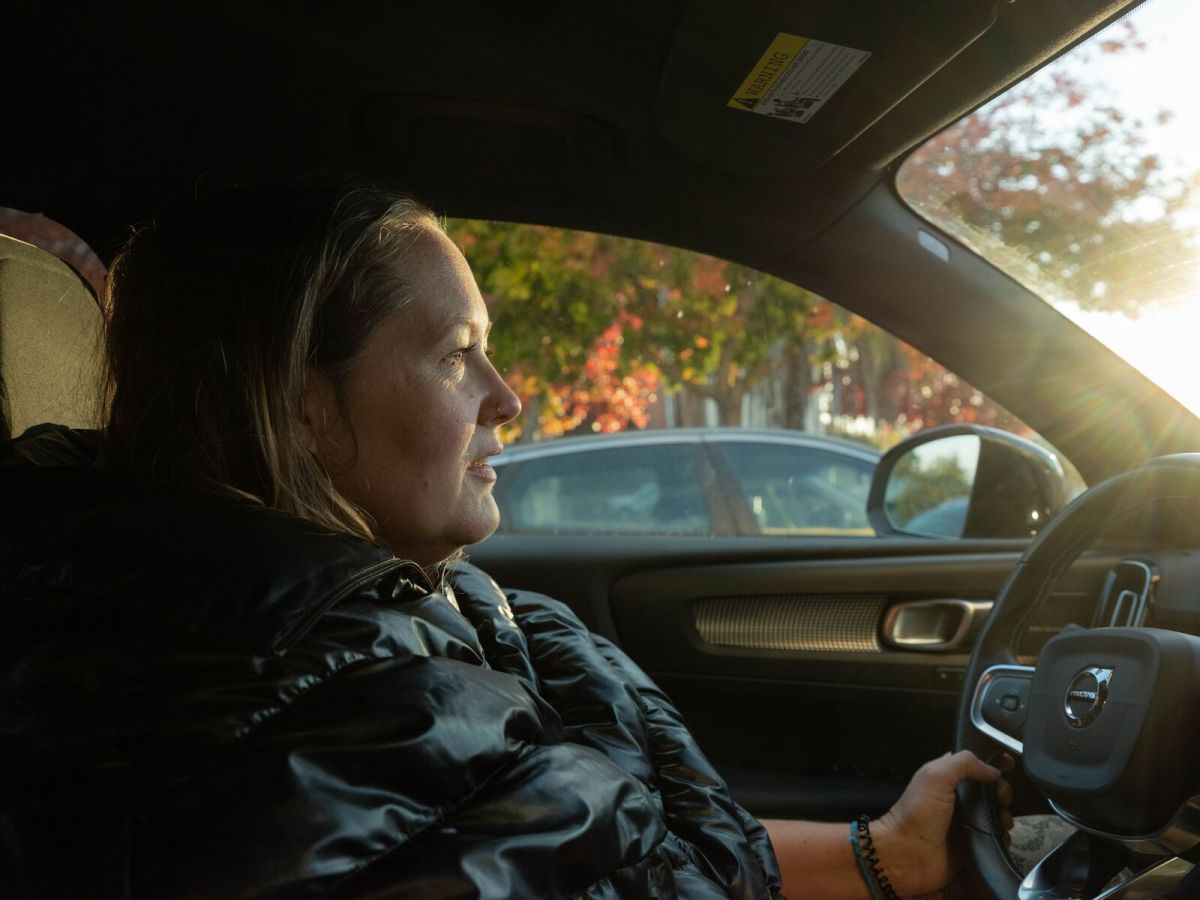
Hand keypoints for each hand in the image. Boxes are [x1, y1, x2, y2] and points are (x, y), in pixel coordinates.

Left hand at [870, 750, 1014, 896]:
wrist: (907, 854)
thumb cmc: (916, 813)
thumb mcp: (935, 776)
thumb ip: (963, 763)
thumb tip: (993, 769)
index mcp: (947, 778)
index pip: (974, 764)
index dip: (992, 762)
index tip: (1009, 764)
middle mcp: (958, 798)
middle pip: (990, 789)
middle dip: (1003, 791)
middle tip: (1002, 799)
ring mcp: (966, 822)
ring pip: (995, 813)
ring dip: (1006, 815)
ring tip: (1004, 821)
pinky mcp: (972, 844)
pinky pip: (995, 838)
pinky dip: (1003, 837)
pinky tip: (1003, 837)